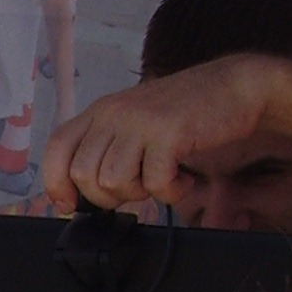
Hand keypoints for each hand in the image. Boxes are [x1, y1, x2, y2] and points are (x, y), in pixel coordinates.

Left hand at [43, 55, 273, 212]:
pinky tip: (183, 179)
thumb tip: (78, 197)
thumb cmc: (185, 113)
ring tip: (162, 177)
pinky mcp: (168, 133)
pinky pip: (154, 184)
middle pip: (84, 176)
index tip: (70, 203)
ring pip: (113, 183)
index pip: (56, 149)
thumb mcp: (134, 124)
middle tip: (139, 185)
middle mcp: (114, 113)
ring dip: (141, 193)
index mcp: (100, 111)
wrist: (235, 87)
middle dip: (109, 196)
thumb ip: (107, 150)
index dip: (56, 183)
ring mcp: (140, 122)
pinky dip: (172, 192)